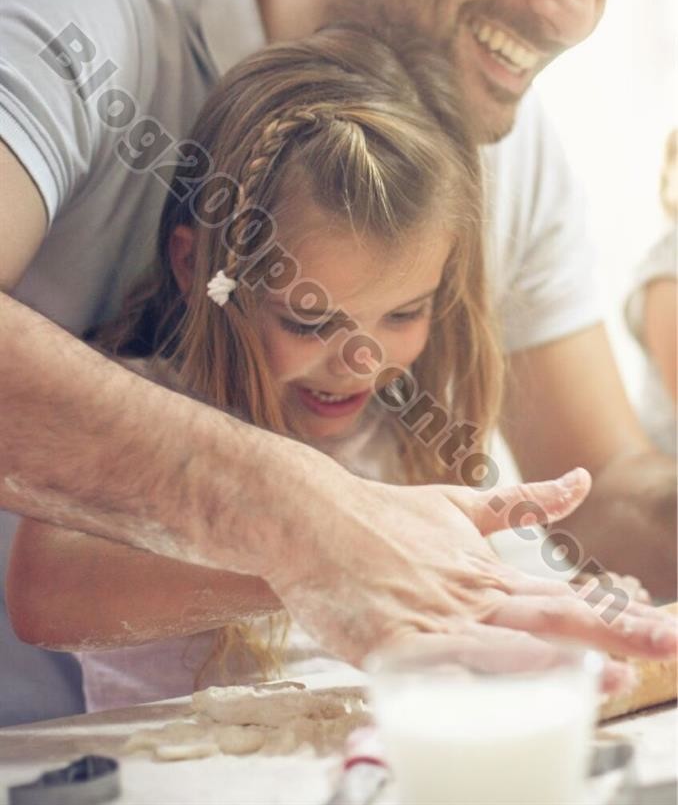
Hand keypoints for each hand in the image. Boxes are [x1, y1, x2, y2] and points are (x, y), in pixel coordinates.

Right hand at [264, 466, 676, 684]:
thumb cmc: (381, 516)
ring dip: (557, 665)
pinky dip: (470, 683)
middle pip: (551, 618)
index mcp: (486, 573)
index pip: (563, 598)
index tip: (661, 626)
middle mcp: (468, 597)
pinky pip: (435, 671)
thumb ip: (522, 502)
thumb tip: (581, 479)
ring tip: (607, 676)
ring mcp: (430, 621)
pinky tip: (498, 701)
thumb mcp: (457, 504)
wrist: (310, 515)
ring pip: (502, 645)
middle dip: (613, 635)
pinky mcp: (388, 645)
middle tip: (665, 642)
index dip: (615, 615)